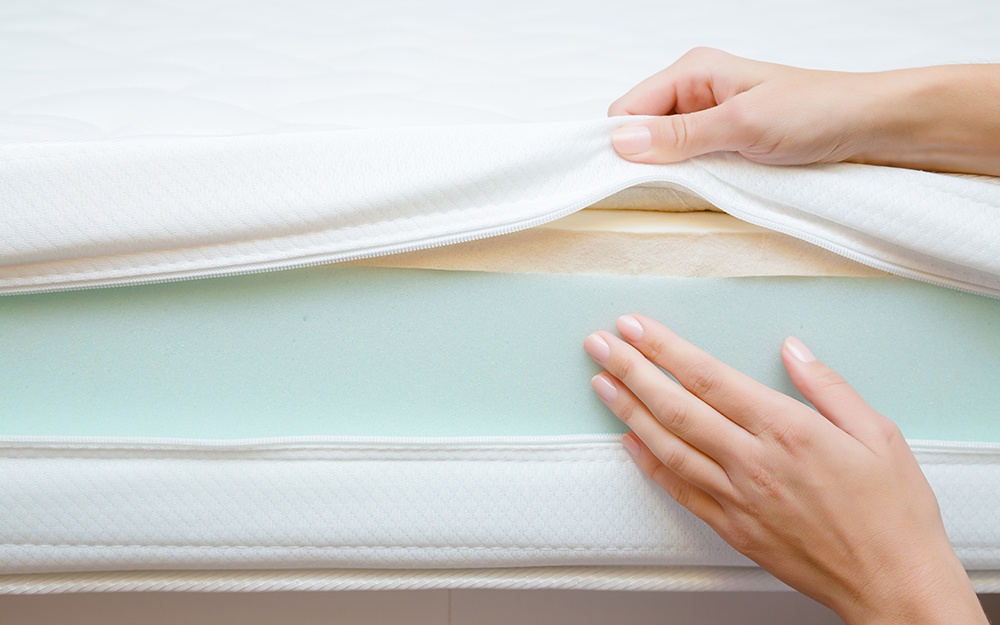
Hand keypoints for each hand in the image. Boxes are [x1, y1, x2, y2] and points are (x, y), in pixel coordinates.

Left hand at [583, 315, 986, 624]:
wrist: (892, 583)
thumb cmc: (891, 512)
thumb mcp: (878, 433)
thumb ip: (827, 387)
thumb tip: (793, 350)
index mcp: (786, 430)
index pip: (708, 377)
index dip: (664, 349)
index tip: (634, 328)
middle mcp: (752, 462)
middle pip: (675, 407)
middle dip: (631, 370)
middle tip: (599, 346)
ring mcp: (737, 498)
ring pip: (667, 447)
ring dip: (628, 412)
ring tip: (602, 384)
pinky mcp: (733, 528)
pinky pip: (679, 491)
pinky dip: (649, 464)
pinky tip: (630, 443)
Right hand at [609, 48, 999, 176]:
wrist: (873, 128)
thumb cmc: (818, 112)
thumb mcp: (742, 125)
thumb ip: (681, 135)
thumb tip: (621, 143)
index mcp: (693, 71)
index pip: (626, 110)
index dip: (620, 145)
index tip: (625, 179)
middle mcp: (696, 91)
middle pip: (640, 131)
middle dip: (646, 161)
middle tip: (670, 185)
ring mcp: (710, 119)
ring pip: (662, 152)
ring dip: (671, 173)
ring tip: (698, 185)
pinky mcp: (725, 143)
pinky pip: (687, 164)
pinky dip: (691, 180)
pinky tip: (708, 188)